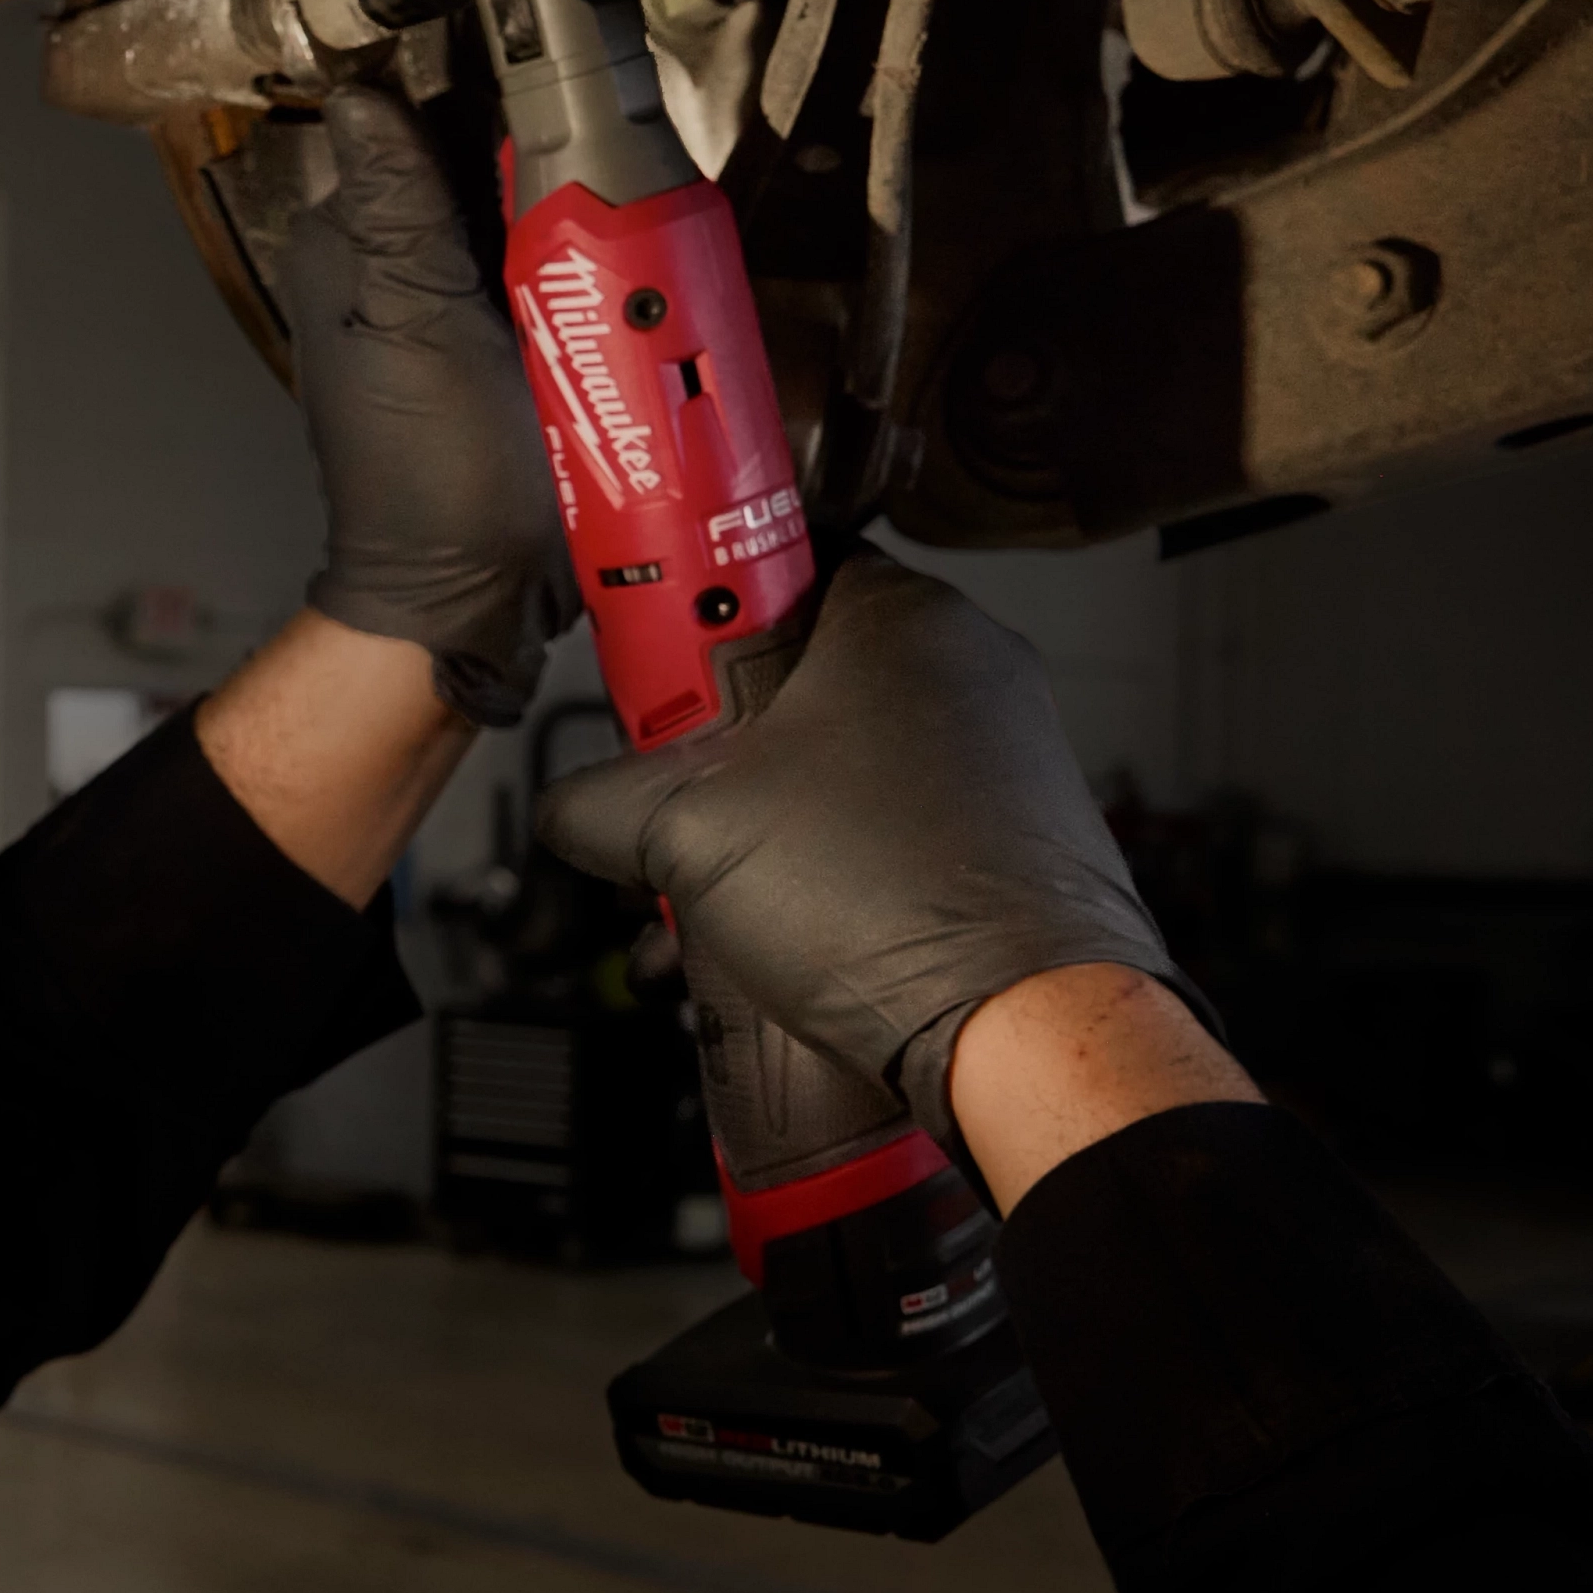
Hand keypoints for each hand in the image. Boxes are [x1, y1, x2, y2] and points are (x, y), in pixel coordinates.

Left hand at [282, 84, 575, 726]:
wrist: (472, 594)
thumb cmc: (433, 476)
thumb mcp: (420, 328)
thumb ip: (401, 212)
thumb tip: (361, 94)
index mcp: (350, 246)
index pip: (421, 118)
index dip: (491, 95)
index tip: (564, 87)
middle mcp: (390, 266)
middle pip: (482, 163)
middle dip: (546, 158)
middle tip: (613, 175)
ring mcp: (451, 306)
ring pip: (524, 215)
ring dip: (577, 214)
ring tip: (631, 221)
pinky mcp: (506, 348)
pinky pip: (551, 278)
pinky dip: (586, 273)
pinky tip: (627, 276)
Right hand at [534, 549, 1202, 1158]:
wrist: (1020, 1031)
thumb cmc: (889, 901)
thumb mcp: (684, 834)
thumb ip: (597, 803)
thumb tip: (573, 810)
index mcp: (898, 618)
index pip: (767, 560)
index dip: (685, 612)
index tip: (640, 661)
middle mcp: (962, 670)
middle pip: (787, 678)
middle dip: (700, 756)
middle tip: (654, 802)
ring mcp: (993, 757)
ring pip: (825, 767)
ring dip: (741, 829)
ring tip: (691, 902)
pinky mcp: (1001, 837)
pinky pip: (875, 827)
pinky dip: (808, 871)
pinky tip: (752, 941)